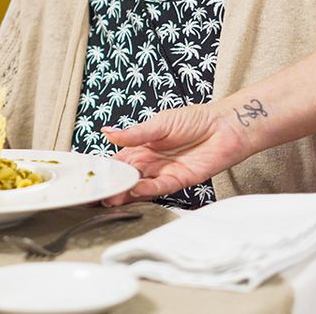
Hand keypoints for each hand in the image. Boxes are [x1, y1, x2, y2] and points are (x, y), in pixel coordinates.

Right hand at [100, 103, 246, 202]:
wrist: (225, 127)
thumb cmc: (195, 119)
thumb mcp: (159, 122)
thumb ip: (135, 133)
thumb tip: (107, 133)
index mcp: (142, 146)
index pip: (119, 160)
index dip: (105, 168)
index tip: (90, 175)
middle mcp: (150, 162)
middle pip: (126, 177)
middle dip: (112, 185)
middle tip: (97, 192)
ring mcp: (163, 172)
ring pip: (139, 186)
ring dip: (126, 192)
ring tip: (111, 196)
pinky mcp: (179, 181)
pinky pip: (159, 188)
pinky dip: (146, 190)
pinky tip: (135, 190)